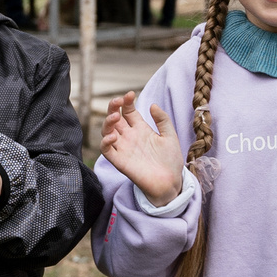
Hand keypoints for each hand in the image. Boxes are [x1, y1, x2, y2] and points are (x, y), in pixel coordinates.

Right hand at [100, 91, 187, 207]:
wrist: (170, 182)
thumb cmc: (171, 160)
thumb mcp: (170, 136)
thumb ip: (162, 120)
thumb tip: (153, 104)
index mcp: (140, 129)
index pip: (128, 111)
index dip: (126, 101)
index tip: (131, 94)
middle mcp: (129, 137)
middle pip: (115, 118)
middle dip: (113, 107)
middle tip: (117, 101)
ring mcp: (123, 148)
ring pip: (107, 131)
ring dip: (108, 122)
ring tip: (115, 116)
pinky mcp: (119, 161)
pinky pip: (106, 150)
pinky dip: (105, 142)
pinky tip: (113, 136)